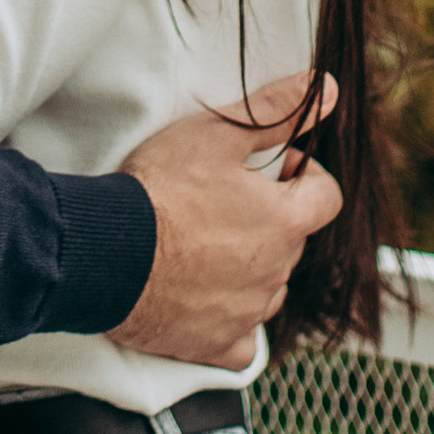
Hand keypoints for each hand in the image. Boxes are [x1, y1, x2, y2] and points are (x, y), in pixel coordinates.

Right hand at [112, 75, 341, 367]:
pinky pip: (241, 342)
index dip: (306, 177)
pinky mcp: (216, 344)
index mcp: (284, 220)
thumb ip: (277, 111)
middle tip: (219, 203)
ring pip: (268, 289)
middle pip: (291, 243)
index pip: (326, 197)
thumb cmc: (157, 191)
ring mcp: (248, 312)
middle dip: (268, 221)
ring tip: (202, 249)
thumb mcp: (215, 133)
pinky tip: (204, 304)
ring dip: (250, 270)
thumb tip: (327, 89)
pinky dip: (229, 324)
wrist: (106, 253)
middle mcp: (276, 270)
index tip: (275, 169)